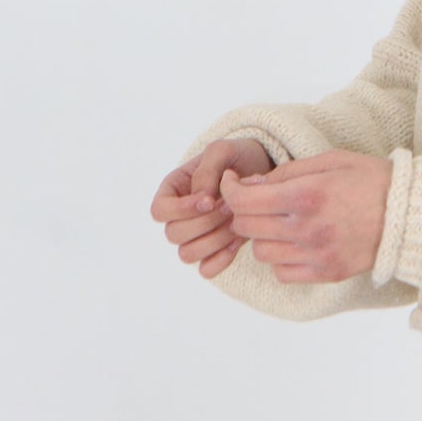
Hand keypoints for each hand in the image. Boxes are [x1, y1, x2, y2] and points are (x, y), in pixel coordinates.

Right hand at [150, 137, 274, 279]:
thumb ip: (207, 170)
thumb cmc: (238, 157)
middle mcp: (179, 216)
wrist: (263, 170)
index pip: (158, 210)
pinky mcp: (214, 252)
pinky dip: (222, 258)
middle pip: (174, 234)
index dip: (180, 210)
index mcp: (173, 190)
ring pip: (188, 254)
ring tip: (237, 220)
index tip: (209, 200)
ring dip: (215, 239)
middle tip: (231, 206)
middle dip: (205, 222)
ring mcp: (195, 237)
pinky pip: (207, 269)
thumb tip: (200, 197)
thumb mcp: (222, 150)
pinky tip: (239, 239)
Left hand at [219, 149, 393, 283]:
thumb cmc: (371, 180)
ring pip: (261, 252)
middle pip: (247, 227)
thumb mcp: (331, 160)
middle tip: (256, 201)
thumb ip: (288, 172)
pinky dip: (281, 258)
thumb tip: (251, 185)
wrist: (409, 214)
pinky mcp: (325, 273)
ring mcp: (315, 255)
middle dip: (243, 211)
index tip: (233, 184)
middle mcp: (307, 228)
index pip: (245, 201)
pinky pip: (282, 272)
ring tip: (280, 222)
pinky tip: (295, 242)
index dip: (230, 190)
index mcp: (307, 195)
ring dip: (263, 236)